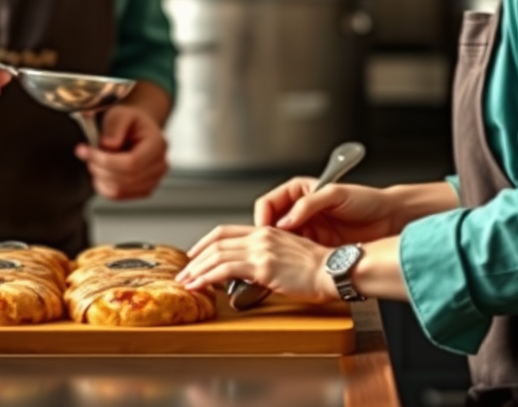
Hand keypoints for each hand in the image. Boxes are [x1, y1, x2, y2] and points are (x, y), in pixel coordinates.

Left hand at [73, 104, 167, 198]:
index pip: (132, 163)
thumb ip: (115, 126)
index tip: (86, 151)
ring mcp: (153, 180)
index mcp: (157, 144)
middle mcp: (159, 165)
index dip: (106, 160)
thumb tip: (109, 145)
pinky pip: (118, 196)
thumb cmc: (130, 122)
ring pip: (119, 190)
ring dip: (100, 177)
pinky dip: (104, 186)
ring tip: (95, 161)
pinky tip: (102, 171)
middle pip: (125, 179)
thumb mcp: (120, 114)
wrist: (138, 130)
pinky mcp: (143, 190)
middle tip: (87, 154)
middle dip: (99, 168)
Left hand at [177, 225, 333, 303]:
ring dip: (197, 269)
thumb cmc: (317, 268)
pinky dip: (207, 277)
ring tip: (186, 282)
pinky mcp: (263, 266)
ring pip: (217, 254)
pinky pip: (225, 269)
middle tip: (184, 272)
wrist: (333, 269)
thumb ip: (266, 257)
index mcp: (265, 231)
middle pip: (216, 242)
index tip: (194, 255)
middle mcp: (260, 236)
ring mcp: (260, 250)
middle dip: (196, 259)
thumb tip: (249, 271)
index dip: (205, 242)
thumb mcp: (287, 255)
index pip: (225, 232)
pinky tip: (200, 286)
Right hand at [254, 180, 398, 245]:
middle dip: (265, 235)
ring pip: (279, 240)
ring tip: (275, 258)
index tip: (263, 231)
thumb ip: (308, 205)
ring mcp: (307, 228)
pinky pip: (294, 252)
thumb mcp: (335, 194)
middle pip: (270, 223)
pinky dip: (289, 259)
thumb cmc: (366, 200)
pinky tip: (291, 264)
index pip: (269, 202)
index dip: (262, 217)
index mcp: (299, 191)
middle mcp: (300, 209)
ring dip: (275, 249)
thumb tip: (286, 220)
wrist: (388, 219)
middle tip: (264, 249)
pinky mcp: (315, 246)